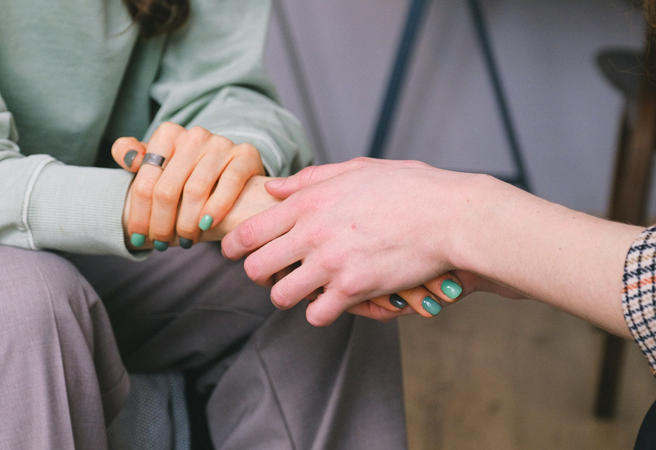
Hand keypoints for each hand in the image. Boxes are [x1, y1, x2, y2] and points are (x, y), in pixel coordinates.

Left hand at [112, 122, 263, 249]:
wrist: (230, 169)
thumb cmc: (186, 173)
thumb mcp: (157, 162)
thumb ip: (132, 155)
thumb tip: (128, 158)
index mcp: (167, 134)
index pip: (145, 182)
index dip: (139, 215)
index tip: (138, 238)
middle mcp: (194, 135)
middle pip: (167, 190)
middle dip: (161, 224)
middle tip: (161, 244)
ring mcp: (220, 144)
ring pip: (195, 191)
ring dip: (187, 224)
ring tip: (185, 240)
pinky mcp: (245, 154)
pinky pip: (229, 183)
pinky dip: (216, 208)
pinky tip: (207, 225)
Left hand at [221, 157, 515, 325]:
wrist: (451, 216)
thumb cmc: (409, 188)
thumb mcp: (357, 169)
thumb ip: (310, 179)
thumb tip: (274, 187)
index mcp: (309, 202)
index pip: (249, 231)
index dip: (233, 246)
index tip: (233, 252)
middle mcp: (312, 233)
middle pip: (255, 268)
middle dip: (258, 274)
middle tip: (271, 274)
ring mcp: (331, 263)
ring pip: (281, 296)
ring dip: (288, 295)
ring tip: (302, 289)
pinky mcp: (353, 289)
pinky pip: (316, 314)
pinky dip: (320, 312)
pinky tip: (331, 302)